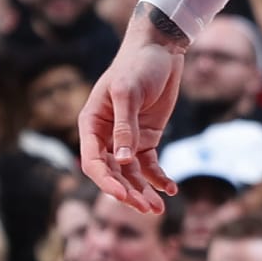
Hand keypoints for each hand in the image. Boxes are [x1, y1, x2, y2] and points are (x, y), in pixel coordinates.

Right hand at [80, 22, 185, 211]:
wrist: (161, 50)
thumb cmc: (137, 66)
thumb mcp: (129, 93)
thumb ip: (125, 126)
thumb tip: (122, 161)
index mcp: (91, 124)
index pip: (93, 161)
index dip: (106, 181)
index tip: (123, 196)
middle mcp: (105, 136)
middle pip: (113, 173)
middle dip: (128, 193)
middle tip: (146, 209)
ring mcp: (126, 139)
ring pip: (131, 174)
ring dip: (143, 192)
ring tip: (158, 210)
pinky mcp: (146, 139)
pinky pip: (149, 165)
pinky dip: (158, 179)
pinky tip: (170, 190)